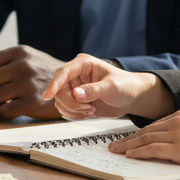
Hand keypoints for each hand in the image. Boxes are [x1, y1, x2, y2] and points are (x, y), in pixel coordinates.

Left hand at [0, 46, 63, 119]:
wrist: (74, 86)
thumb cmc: (45, 73)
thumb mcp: (28, 58)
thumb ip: (5, 62)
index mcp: (19, 52)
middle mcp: (22, 66)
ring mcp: (28, 84)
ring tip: (2, 101)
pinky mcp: (33, 103)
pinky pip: (4, 111)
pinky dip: (3, 113)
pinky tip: (11, 109)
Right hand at [41, 53, 173, 119]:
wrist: (133, 97)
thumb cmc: (126, 86)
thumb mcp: (112, 87)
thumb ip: (94, 90)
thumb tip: (76, 94)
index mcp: (83, 64)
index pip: (63, 73)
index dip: (54, 84)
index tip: (47, 96)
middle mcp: (76, 75)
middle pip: (59, 90)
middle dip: (71, 103)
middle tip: (88, 109)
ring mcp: (75, 87)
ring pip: (60, 101)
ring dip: (73, 110)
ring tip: (91, 110)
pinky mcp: (76, 100)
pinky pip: (65, 109)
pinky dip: (74, 115)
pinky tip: (89, 113)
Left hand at [109, 110, 179, 167]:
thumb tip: (172, 141)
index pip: (153, 126)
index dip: (137, 134)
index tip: (127, 139)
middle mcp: (176, 122)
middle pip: (145, 131)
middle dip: (128, 139)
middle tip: (114, 145)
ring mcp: (177, 135)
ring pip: (145, 139)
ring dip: (128, 146)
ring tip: (116, 151)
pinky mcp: (179, 148)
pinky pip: (153, 150)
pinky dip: (139, 152)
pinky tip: (130, 155)